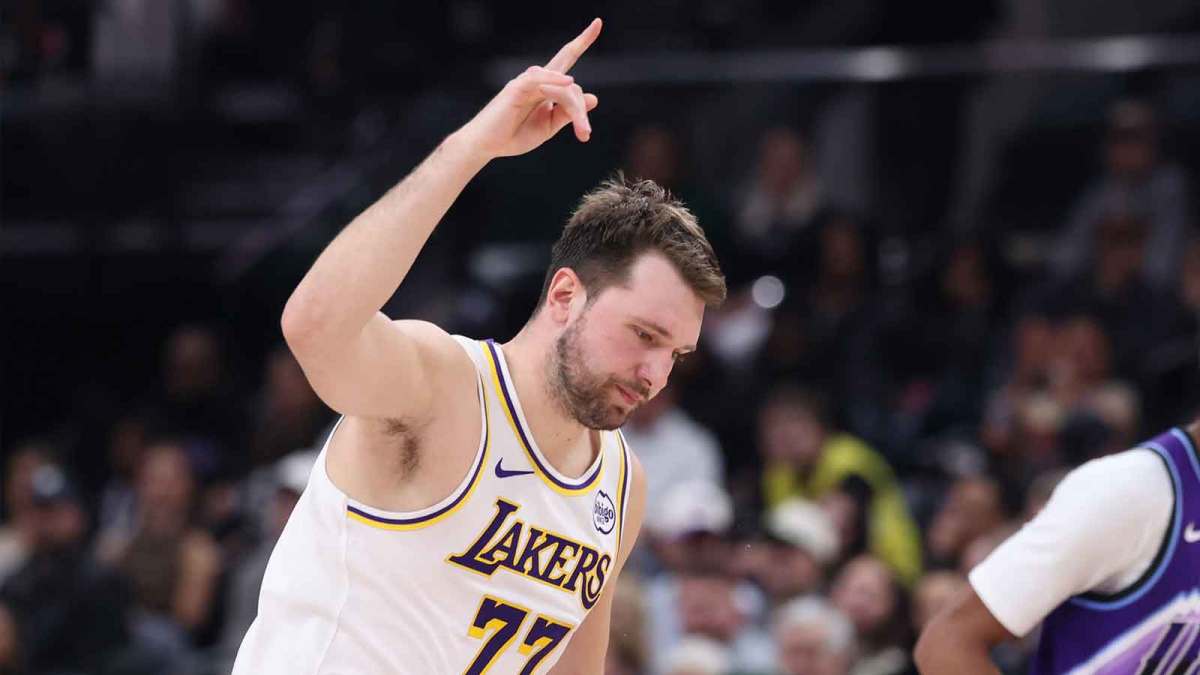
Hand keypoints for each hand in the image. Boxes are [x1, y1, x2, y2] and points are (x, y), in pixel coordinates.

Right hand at [458, 18, 601, 159]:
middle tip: (586, 133)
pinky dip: (554, 79)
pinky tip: (568, 82)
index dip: (582, 41)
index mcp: (546, 87)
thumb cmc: (514, 134)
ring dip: (575, 110)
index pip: (566, 58)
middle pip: (571, 83)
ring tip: (582, 131)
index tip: (598, 22)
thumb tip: (593, 97)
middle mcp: (538, 80)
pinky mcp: (516, 88)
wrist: (487, 145)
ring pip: (562, 88)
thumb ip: (567, 113)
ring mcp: (526, 82)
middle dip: (581, 98)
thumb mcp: (548, 126)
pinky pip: (538, 79)